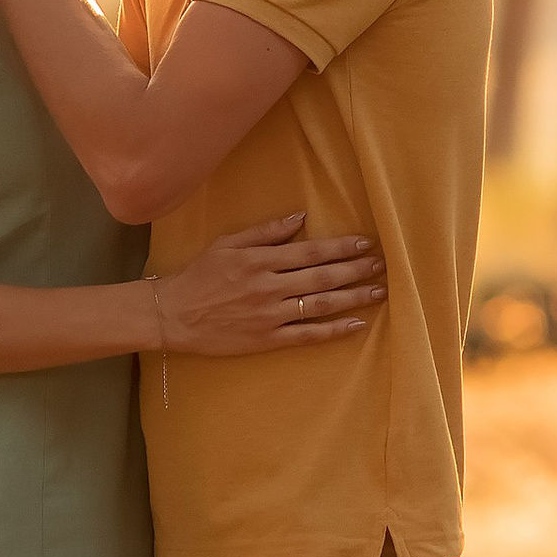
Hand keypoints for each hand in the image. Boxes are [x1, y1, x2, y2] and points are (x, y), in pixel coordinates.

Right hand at [150, 214, 385, 358]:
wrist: (173, 315)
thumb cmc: (200, 275)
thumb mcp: (228, 243)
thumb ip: (265, 232)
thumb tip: (300, 217)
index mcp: (260, 261)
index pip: (310, 252)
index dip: (341, 248)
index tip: (366, 243)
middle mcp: (269, 287)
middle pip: (322, 278)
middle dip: (356, 271)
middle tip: (383, 265)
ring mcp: (270, 316)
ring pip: (320, 306)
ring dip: (353, 298)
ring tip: (378, 291)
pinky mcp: (268, 339)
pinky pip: (307, 335)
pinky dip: (334, 331)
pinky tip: (356, 324)